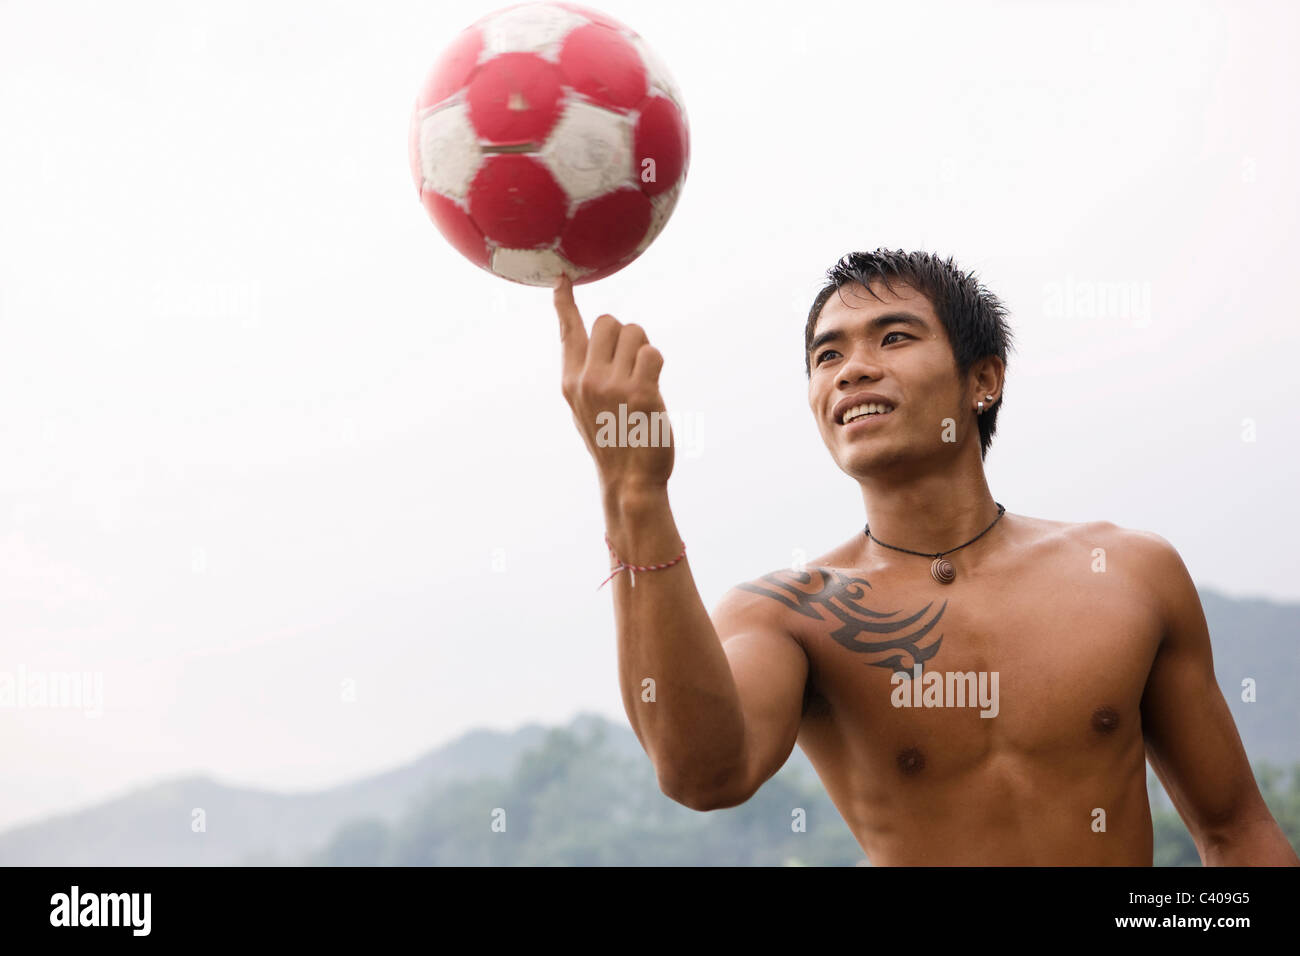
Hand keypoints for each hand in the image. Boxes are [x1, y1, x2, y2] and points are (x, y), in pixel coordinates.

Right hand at [554, 275, 673, 495]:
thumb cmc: (613, 442)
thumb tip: (601, 335)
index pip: (568, 331)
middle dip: (625, 334)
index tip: (563, 280)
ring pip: (634, 332)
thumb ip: (586, 373)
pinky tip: (653, 389)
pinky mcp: (641, 393)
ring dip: (644, 349)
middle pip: (609, 321)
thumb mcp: (585, 408)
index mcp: (571, 382)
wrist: (630, 482)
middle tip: (631, 365)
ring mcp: (613, 386)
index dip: (565, 303)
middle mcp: (587, 380)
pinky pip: (653, 353)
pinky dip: (657, 365)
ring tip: (642, 380)